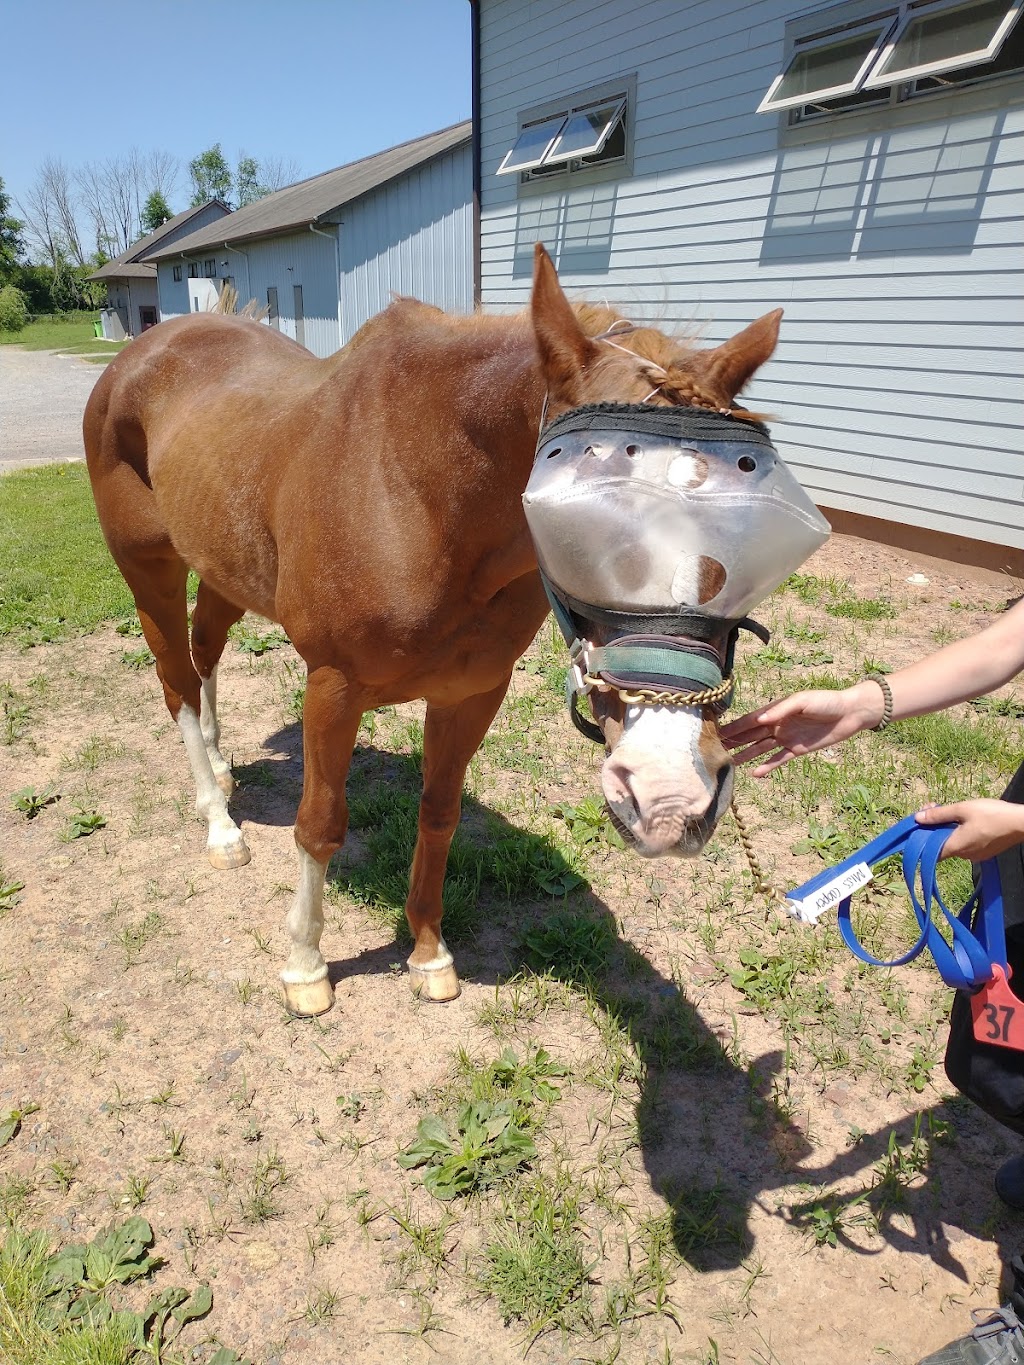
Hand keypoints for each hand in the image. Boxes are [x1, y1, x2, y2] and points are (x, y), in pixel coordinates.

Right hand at [720, 682, 884, 775]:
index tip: (716, 733)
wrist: (850, 713)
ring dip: (745, 754)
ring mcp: (786, 738)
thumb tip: (758, 720)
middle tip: (715, 749)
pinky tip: (754, 773)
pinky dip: (767, 766)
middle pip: (751, 735)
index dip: (733, 726)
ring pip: (760, 748)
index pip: (749, 720)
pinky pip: (778, 759)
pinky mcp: (798, 749)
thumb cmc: (826, 701)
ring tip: (729, 762)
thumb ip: (780, 710)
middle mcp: (777, 724)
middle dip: (734, 741)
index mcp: (776, 710)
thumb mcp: (802, 701)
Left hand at [916, 800, 1023, 861]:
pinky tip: (966, 821)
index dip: (922, 839)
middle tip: (934, 808)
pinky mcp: (986, 852)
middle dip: (934, 827)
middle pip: (942, 844)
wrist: (1021, 823)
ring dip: (948, 829)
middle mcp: (965, 855)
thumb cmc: (992, 814)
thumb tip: (918, 818)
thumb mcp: (962, 809)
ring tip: (952, 811)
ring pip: (955, 843)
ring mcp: (976, 855)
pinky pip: (967, 844)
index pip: (931, 852)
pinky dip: (961, 833)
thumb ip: (939, 815)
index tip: (920, 824)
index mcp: (956, 846)